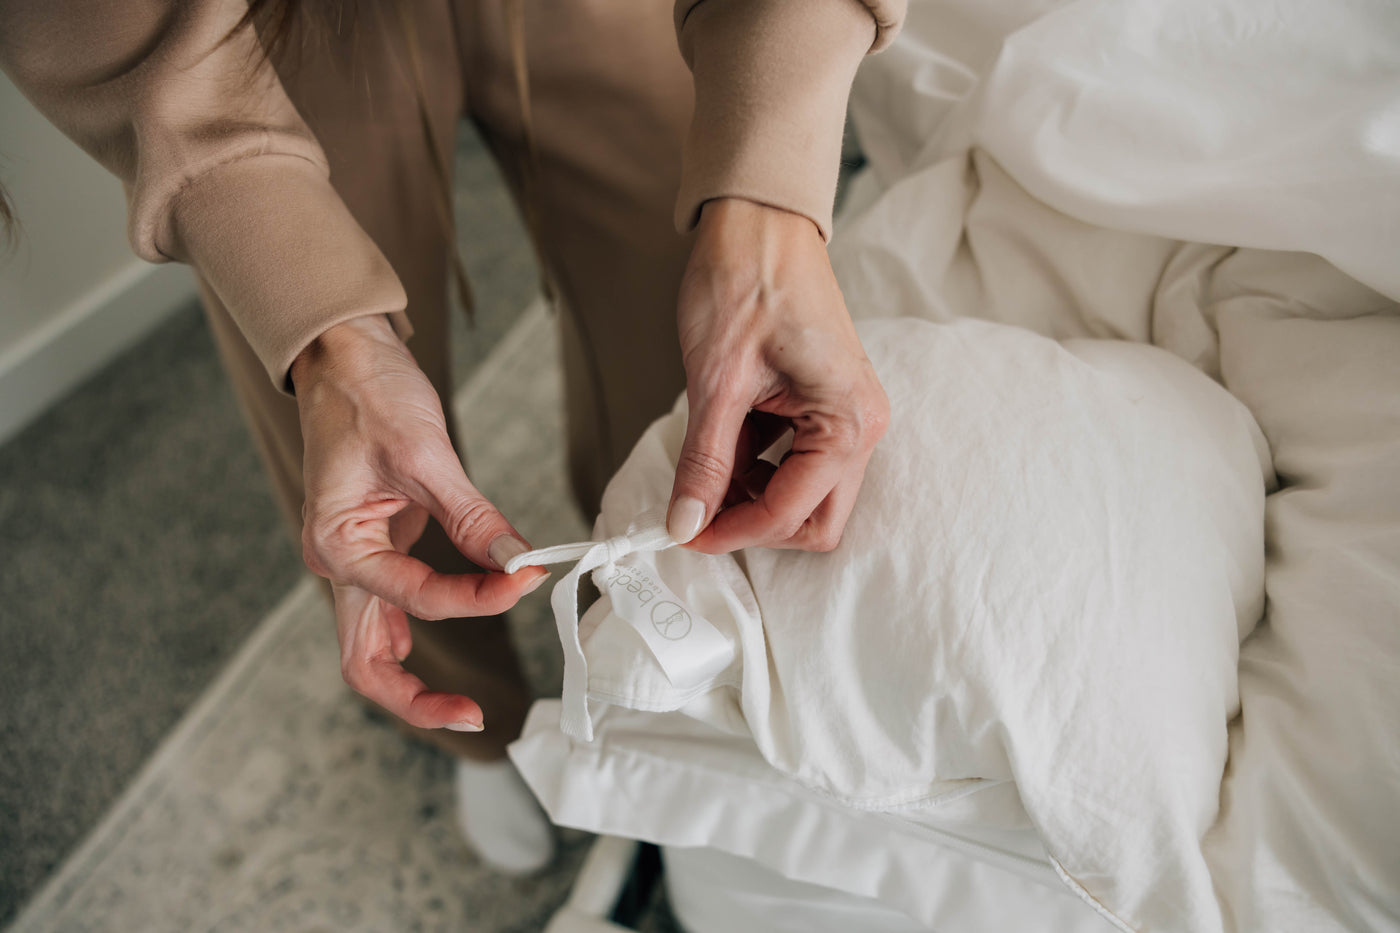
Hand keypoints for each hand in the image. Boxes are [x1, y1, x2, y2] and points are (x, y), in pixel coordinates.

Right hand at [290, 316, 547, 731]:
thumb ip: (473, 517)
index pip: (417, 597)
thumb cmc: (368, 394)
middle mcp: (337, 563)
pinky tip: (449, 650)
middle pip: (365, 661)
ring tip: (467, 705)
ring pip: (371, 648)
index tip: (530, 578)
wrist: (341, 355)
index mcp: (337, 543)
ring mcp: (352, 562)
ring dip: (412, 682)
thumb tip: (518, 562)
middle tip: (476, 716)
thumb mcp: (426, 454)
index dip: (478, 599)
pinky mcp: (373, 550)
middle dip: (416, 699)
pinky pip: (388, 613)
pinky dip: (418, 637)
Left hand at [667, 198, 888, 553]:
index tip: (681, 532)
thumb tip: (684, 522)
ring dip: (750, 493)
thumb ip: (704, 461)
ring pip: (801, 496)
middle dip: (752, 523)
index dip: (731, 531)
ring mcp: (845, 417)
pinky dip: (754, 465)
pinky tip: (721, 439)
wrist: (758, 220)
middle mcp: (860, 426)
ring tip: (703, 460)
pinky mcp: (824, 406)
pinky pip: (793, 462)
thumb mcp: (717, 381)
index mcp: (847, 421)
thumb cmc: (746, 280)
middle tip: (695, 509)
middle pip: (812, 520)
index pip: (790, 514)